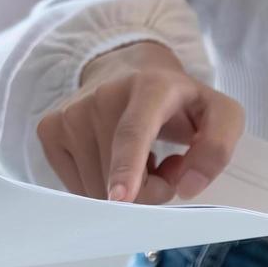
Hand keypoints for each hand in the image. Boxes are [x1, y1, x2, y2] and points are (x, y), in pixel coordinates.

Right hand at [36, 41, 244, 202]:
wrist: (126, 69)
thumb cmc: (177, 102)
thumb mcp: (217, 114)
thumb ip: (217, 147)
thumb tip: (187, 187)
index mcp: (150, 86)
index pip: (134, 131)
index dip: (128, 166)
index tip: (120, 197)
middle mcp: (102, 95)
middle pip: (118, 175)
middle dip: (148, 192)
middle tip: (165, 168)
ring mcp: (69, 112)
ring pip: (94, 187)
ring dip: (123, 190)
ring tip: (139, 160)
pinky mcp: (49, 128)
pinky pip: (75, 185)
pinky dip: (98, 184)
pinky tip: (111, 158)